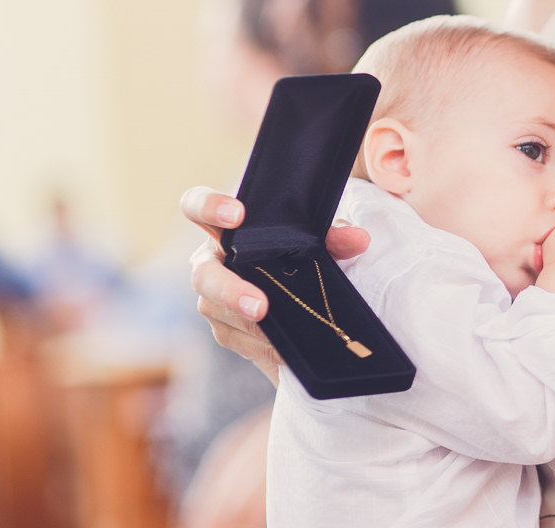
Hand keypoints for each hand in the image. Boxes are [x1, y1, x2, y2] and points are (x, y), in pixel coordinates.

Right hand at [180, 186, 370, 368]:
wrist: (305, 300)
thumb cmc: (302, 256)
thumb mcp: (320, 243)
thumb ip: (336, 237)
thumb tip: (357, 239)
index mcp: (228, 230)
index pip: (197, 206)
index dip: (208, 205)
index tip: (237, 215)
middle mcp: (211, 262)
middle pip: (203, 275)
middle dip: (229, 290)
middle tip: (260, 306)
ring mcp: (212, 298)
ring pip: (216, 312)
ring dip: (249, 325)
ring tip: (277, 335)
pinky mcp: (224, 329)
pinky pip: (235, 339)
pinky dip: (260, 345)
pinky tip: (282, 349)